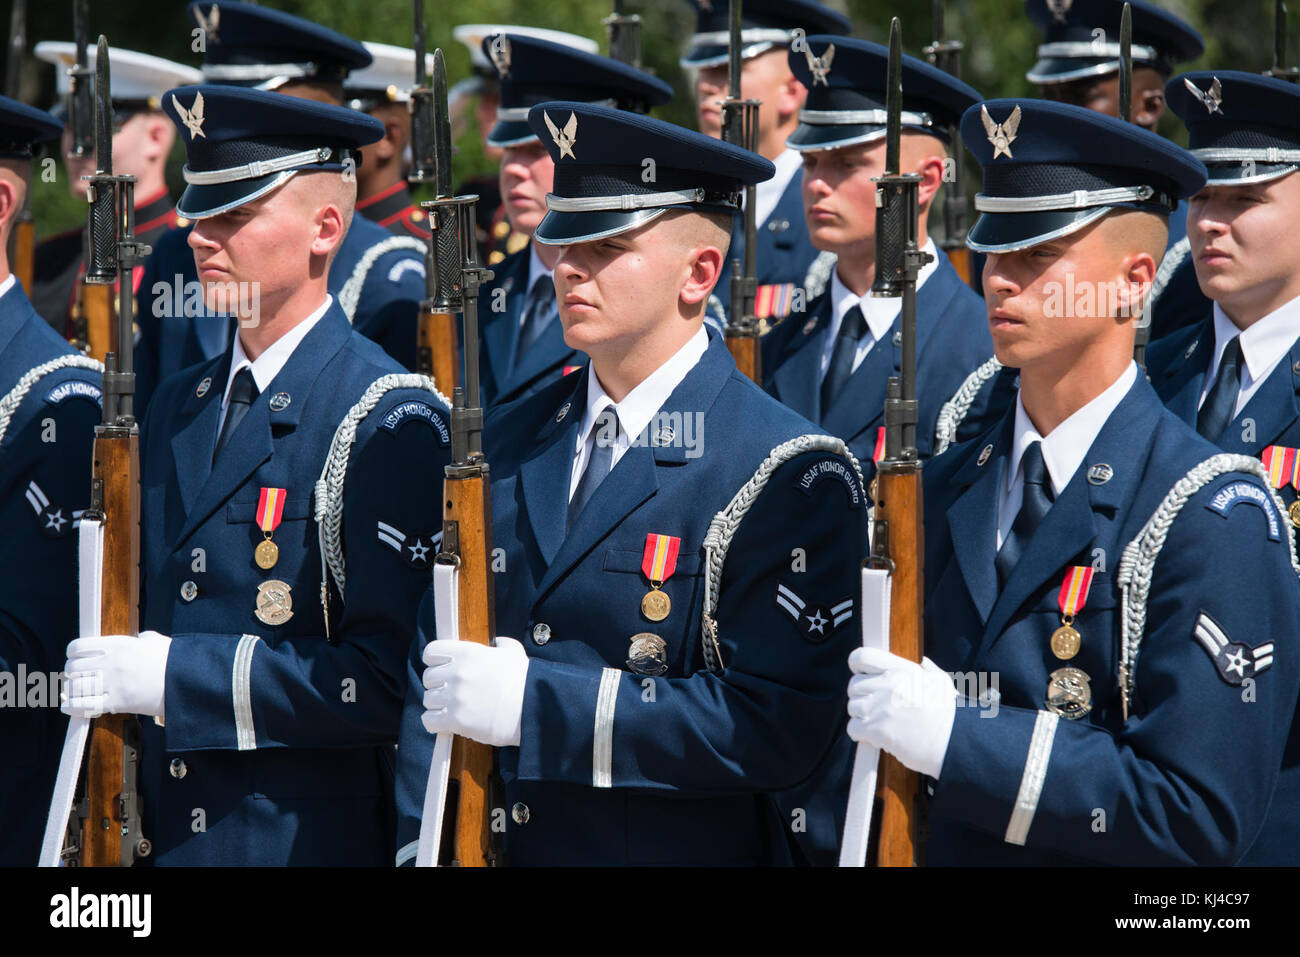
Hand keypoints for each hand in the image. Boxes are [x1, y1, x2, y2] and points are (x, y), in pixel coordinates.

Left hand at [62, 631, 171, 719]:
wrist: (187, 681)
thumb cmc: (175, 660)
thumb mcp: (157, 642)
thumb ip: (144, 639)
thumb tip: (141, 638)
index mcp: (118, 644)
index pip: (79, 647)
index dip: (73, 654)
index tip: (76, 659)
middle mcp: (111, 662)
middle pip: (73, 668)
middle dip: (71, 674)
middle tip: (78, 678)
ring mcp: (113, 683)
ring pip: (74, 687)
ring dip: (72, 691)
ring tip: (77, 693)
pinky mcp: (117, 702)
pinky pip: (84, 706)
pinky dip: (72, 708)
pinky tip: (69, 707)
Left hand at [420, 636, 528, 746]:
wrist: (532, 709)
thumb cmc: (524, 681)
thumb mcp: (513, 653)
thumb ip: (501, 644)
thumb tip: (497, 642)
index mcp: (468, 653)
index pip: (431, 651)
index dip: (434, 660)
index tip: (440, 667)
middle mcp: (458, 673)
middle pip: (428, 677)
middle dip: (438, 684)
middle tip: (449, 691)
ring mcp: (455, 697)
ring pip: (428, 699)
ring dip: (438, 704)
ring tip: (450, 707)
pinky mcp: (456, 720)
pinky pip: (429, 720)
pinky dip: (434, 722)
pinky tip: (445, 722)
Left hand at [846, 646, 956, 778]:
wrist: (954, 743)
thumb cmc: (949, 715)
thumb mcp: (941, 683)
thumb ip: (928, 670)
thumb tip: (923, 662)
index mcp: (902, 670)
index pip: (863, 657)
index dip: (856, 665)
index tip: (860, 673)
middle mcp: (889, 685)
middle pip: (854, 685)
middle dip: (862, 697)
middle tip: (876, 707)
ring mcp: (881, 707)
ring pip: (852, 707)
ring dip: (862, 716)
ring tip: (879, 723)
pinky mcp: (876, 730)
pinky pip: (852, 728)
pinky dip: (860, 734)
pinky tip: (875, 736)